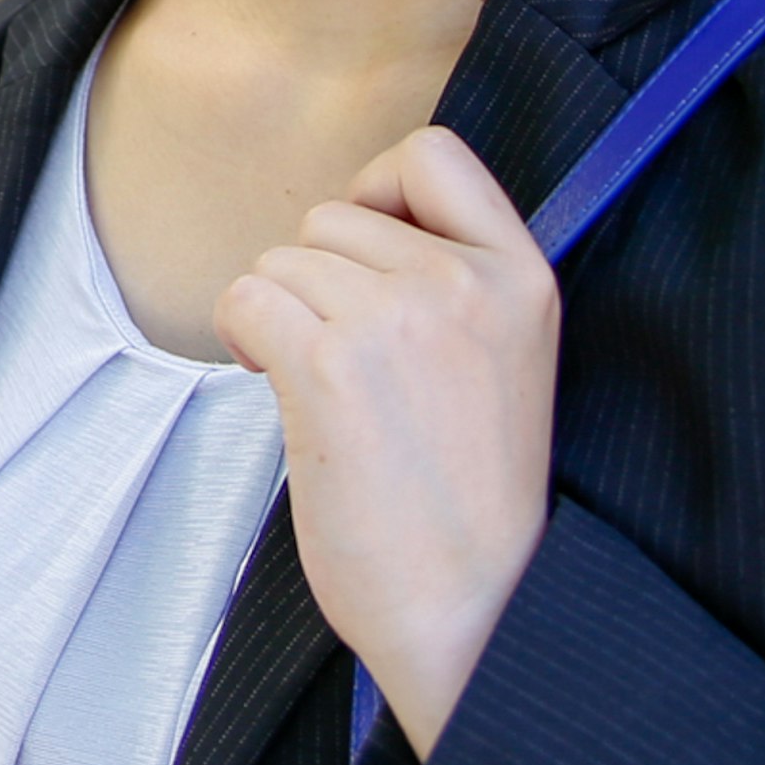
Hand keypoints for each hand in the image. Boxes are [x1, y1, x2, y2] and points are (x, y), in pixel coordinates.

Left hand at [213, 125, 557, 758]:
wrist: (473, 610)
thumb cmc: (472, 501)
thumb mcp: (504, 360)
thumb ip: (453, 282)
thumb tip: (353, 224)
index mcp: (523, 277)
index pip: (434, 153)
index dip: (377, 187)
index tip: (364, 251)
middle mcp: (464, 284)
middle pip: (334, 216)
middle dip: (316, 279)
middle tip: (338, 358)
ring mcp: (397, 320)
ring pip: (282, 259)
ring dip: (279, 315)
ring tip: (319, 388)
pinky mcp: (329, 366)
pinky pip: (246, 299)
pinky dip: (241, 337)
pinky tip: (272, 384)